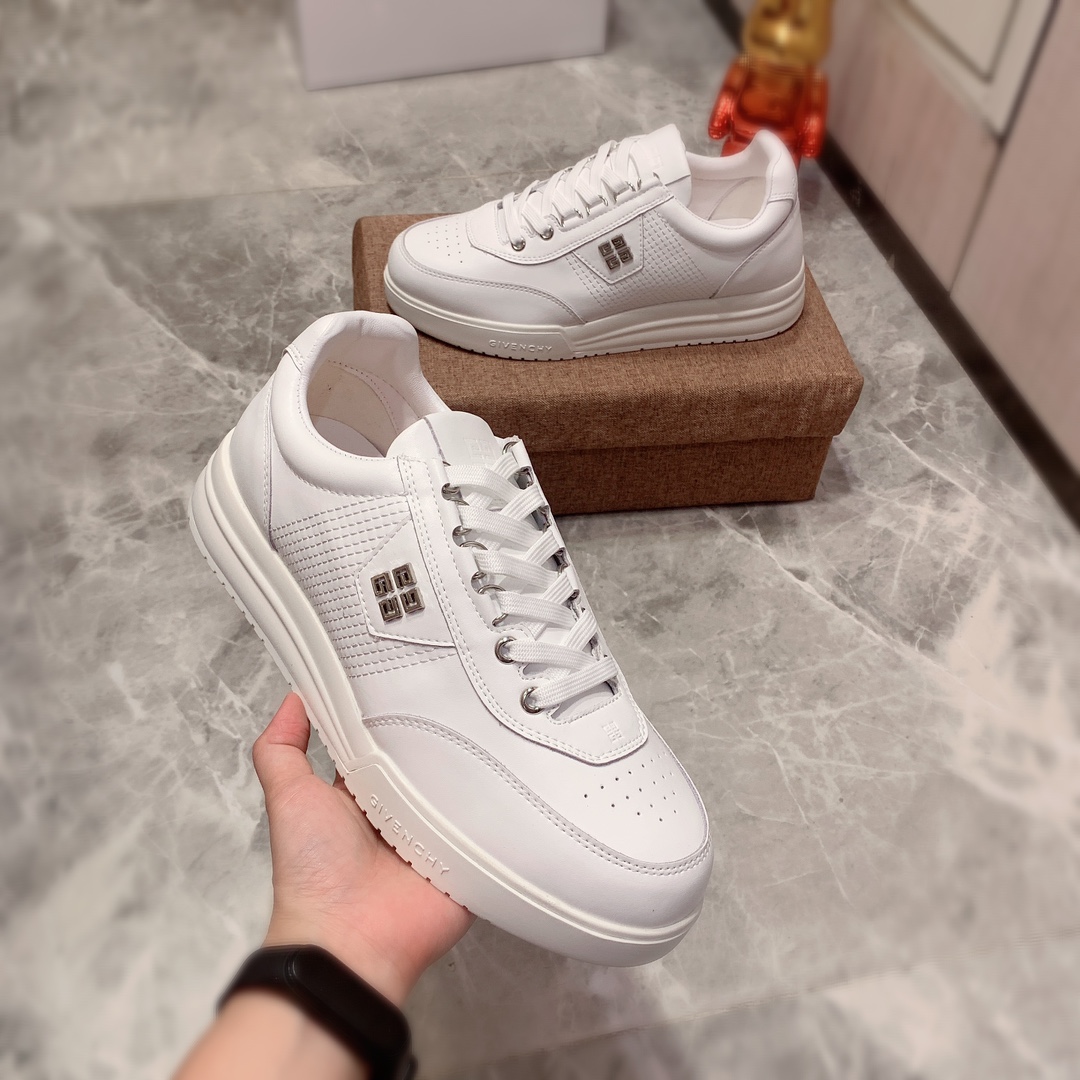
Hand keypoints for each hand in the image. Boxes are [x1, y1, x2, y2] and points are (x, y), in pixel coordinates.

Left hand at [253, 693, 473, 1006]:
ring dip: (478, 767)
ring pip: (466, 789)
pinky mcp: (468, 860)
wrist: (348, 940)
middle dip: (446, 734)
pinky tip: (518, 772)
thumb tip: (294, 698)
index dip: (398, 713)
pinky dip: (501, 806)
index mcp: (365, 795)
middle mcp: (403, 812)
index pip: (389, 743)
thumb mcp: (288, 798)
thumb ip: (282, 749)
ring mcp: (438, 837)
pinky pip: (492, 826)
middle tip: (470, 692)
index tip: (415, 673)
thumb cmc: (312, 872)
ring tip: (504, 722)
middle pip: (432, 762)